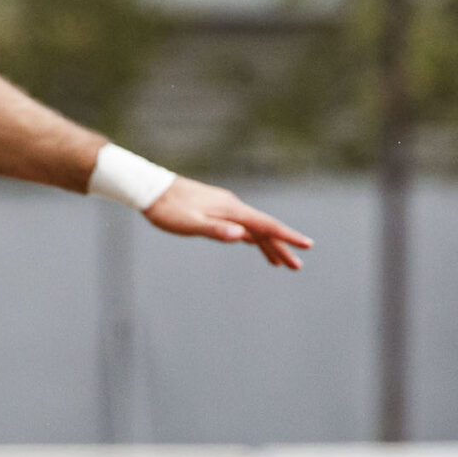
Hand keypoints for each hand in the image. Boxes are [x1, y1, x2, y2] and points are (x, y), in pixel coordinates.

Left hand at [142, 176, 311, 268]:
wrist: (151, 189)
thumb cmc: (168, 209)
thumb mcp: (190, 224)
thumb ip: (216, 230)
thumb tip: (242, 236)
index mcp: (231, 210)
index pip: (266, 225)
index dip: (287, 237)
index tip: (306, 246)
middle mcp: (233, 207)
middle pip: (263, 229)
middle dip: (282, 247)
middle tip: (297, 267)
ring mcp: (225, 208)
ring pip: (252, 228)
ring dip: (267, 245)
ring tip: (280, 263)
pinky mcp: (216, 210)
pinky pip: (241, 226)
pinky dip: (251, 237)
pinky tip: (254, 243)